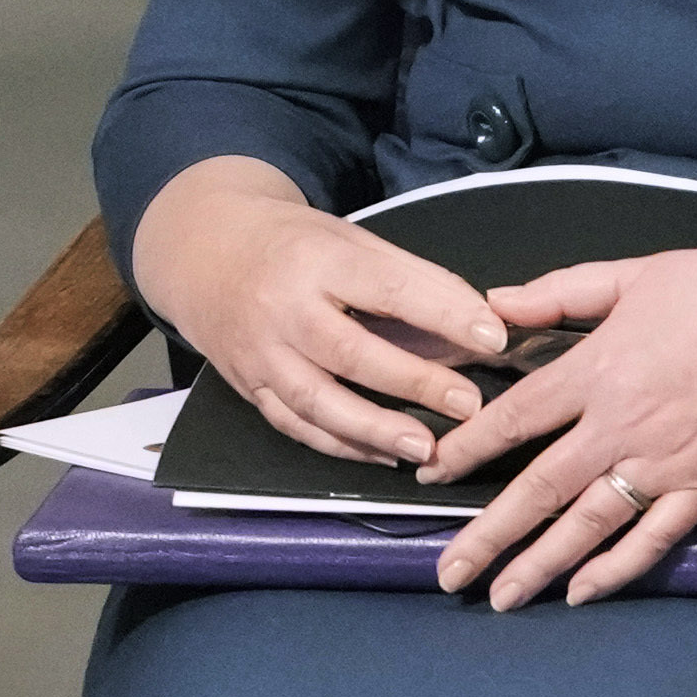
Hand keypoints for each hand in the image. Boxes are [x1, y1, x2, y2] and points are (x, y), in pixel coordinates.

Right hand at [150, 176, 522, 476]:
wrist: (203, 253)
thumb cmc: (295, 245)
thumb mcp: (351, 240)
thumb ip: (412, 279)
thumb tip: (478, 323)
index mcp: (317, 259)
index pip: (389, 288)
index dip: (444, 314)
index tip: (493, 337)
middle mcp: (283, 309)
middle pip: (352, 352)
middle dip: (415, 382)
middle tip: (469, 405)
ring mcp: (260, 354)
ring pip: (318, 401)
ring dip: (375, 430)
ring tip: (426, 449)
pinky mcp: (249, 387)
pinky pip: (295, 425)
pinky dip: (340, 445)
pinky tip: (382, 456)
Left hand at [434, 230, 696, 606]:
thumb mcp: (635, 273)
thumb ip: (560, 293)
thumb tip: (494, 305)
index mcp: (597, 369)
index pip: (513, 420)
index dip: (465, 451)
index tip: (428, 474)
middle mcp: (621, 426)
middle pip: (537, 490)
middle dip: (487, 537)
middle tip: (448, 574)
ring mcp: (665, 463)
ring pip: (588, 526)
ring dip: (539, 565)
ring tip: (501, 597)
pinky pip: (654, 538)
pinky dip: (616, 570)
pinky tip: (581, 593)